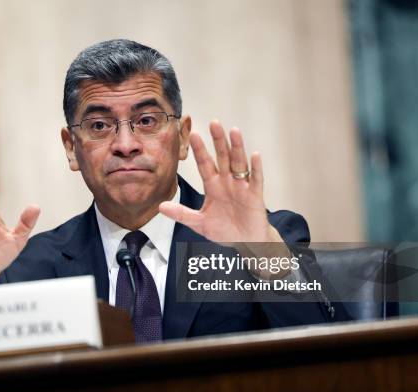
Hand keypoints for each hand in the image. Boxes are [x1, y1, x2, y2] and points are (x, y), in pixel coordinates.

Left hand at [159, 121, 281, 244]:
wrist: (245, 243)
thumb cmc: (224, 230)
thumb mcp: (199, 223)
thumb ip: (182, 214)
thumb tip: (161, 207)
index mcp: (213, 186)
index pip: (205, 164)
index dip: (199, 150)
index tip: (192, 134)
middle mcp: (227, 182)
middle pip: (222, 157)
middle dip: (218, 141)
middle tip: (213, 123)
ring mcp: (242, 187)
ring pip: (238, 163)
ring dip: (236, 147)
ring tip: (233, 131)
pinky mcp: (255, 195)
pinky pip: (256, 179)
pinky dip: (255, 168)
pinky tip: (254, 155)